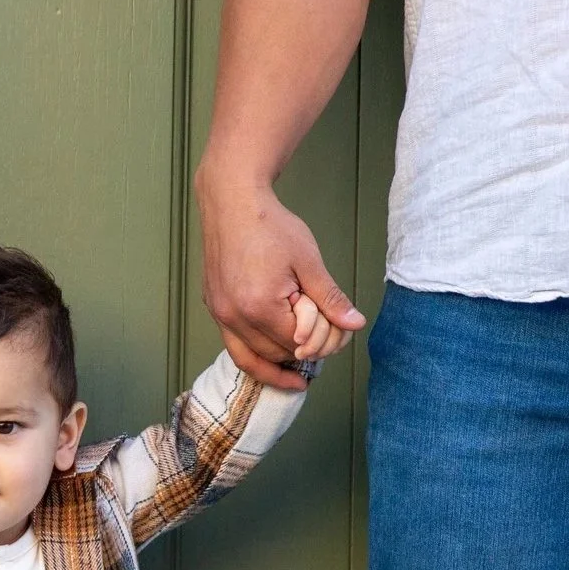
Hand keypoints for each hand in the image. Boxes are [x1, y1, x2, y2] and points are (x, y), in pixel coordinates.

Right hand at [197, 175, 363, 387]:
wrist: (232, 202)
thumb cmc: (269, 225)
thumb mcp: (308, 261)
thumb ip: (330, 299)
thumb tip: (354, 323)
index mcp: (260, 306)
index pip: (298, 344)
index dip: (321, 342)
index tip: (336, 335)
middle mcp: (234, 316)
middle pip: (276, 354)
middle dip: (302, 353)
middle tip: (323, 343)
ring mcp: (220, 314)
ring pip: (251, 358)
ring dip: (276, 362)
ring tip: (298, 367)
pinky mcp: (214, 308)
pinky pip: (233, 346)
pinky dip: (253, 356)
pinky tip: (272, 359)